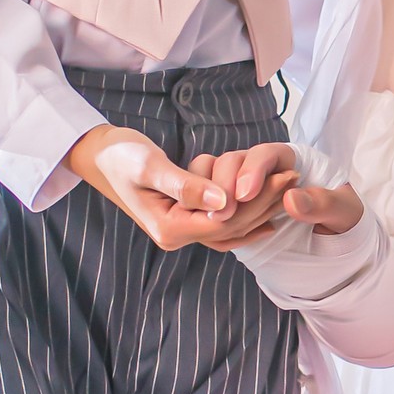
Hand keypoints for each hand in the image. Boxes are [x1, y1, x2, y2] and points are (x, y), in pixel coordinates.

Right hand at [64, 130, 300, 251]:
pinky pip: (221, 227)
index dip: (257, 199)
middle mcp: (177, 237)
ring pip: (230, 227)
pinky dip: (245, 218)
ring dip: (259, 207)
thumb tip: (224, 202)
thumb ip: (186, 186)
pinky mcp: (184, 222)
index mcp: (170, 228)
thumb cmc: (121, 156)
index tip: (283, 175)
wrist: (100, 156)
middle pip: (232, 226)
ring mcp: (180, 232)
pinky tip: (268, 213)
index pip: (225, 220)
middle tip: (294, 175)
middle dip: (265, 201)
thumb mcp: (150, 167)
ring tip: (287, 184)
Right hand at [177, 147, 366, 248]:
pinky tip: (215, 229)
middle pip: (231, 162)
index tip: (245, 195)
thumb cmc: (341, 216)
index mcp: (287, 159)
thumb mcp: (343, 211)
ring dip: (207, 195)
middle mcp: (259, 168)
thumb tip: (292, 199)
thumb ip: (322, 203)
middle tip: (222, 213)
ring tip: (214, 220)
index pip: (264, 154)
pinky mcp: (230, 206)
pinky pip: (206, 201)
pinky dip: (203, 211)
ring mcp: (240, 185)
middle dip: (223, 184)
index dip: (252, 170)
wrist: (332, 237)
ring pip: (212, 177)